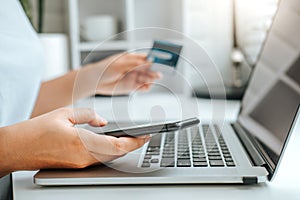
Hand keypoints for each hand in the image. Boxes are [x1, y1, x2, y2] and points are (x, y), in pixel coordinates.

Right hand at [0, 108, 148, 175]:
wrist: (17, 148)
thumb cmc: (36, 131)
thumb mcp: (64, 114)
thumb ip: (88, 115)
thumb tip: (103, 120)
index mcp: (82, 143)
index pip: (117, 146)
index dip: (134, 142)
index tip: (145, 136)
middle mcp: (83, 157)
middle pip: (116, 154)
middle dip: (132, 146)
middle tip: (142, 136)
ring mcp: (80, 164)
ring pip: (109, 158)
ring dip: (122, 149)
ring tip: (131, 138)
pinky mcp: (76, 165)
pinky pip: (99, 159)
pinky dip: (110, 152)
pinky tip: (112, 144)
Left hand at [81, 53, 161, 94]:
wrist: (95, 81)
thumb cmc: (105, 68)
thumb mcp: (120, 64)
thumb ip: (134, 64)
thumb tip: (148, 61)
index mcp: (132, 58)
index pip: (146, 57)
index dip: (155, 58)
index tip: (161, 60)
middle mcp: (134, 68)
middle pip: (148, 69)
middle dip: (154, 71)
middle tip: (159, 74)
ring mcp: (133, 77)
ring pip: (145, 78)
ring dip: (150, 80)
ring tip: (152, 81)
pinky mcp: (131, 87)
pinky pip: (141, 87)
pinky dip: (145, 88)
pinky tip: (147, 87)